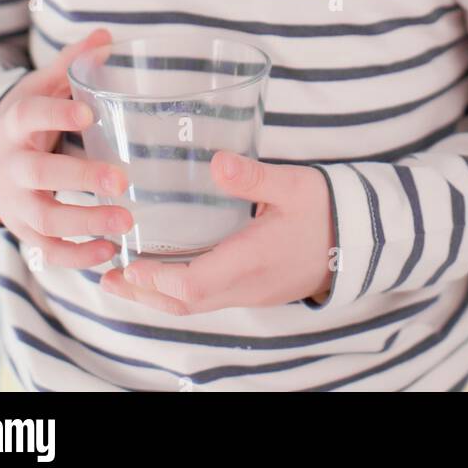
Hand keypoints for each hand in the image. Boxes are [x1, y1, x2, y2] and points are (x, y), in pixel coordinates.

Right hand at [0, 27, 134, 266]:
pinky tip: (109, 252)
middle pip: (39, 174)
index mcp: (16, 123)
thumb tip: (106, 36)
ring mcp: (15, 202)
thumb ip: (73, 64)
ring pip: (45, 219)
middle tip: (122, 180)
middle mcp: (12, 166)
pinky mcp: (24, 230)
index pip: (30, 116)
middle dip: (80, 179)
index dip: (55, 115)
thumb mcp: (41, 87)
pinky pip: (47, 251)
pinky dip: (75, 257)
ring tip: (126, 222)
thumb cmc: (27, 118)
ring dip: (85, 223)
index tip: (87, 112)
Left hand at [99, 151, 335, 314]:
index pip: (193, 285)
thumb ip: (254, 176)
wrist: (361, 239)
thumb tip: (216, 161)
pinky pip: (206, 300)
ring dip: (155, 295)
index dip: (155, 279)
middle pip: (183, 304)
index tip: (125, 265)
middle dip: (142, 293)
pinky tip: (163, 273)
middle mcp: (246, 285)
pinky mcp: (254, 290)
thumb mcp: (293, 185)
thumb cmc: (327, 209)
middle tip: (106, 276)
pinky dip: (176, 292)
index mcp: (252, 261)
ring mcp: (250, 293)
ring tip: (121, 278)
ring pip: (192, 306)